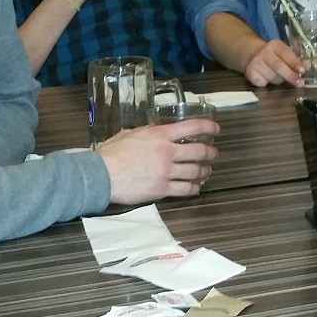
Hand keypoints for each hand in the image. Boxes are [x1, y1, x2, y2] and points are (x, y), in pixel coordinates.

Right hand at [98, 119, 219, 204]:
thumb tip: (157, 132)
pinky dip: (194, 188)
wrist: (100, 175)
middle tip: (214, 154)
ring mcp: (166, 171)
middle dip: (210, 153)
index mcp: (160, 134)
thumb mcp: (131, 133)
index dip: (208, 127)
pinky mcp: (162, 189)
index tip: (216, 129)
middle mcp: (167, 151)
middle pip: (199, 151)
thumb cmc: (111, 152)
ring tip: (207, 171)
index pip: (192, 127)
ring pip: (195, 171)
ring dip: (205, 171)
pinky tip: (197, 187)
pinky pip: (185, 189)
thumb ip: (148, 132)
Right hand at [245, 39, 304, 86]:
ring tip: (279, 76)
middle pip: (278, 66)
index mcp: (276, 45)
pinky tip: (267, 78)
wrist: (252, 54)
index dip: (294, 62)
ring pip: (273, 77)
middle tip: (300, 83)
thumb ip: (297, 60)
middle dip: (290, 75)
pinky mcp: (250, 73)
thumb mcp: (285, 53)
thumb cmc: (275, 56)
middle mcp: (264, 52)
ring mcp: (256, 63)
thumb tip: (311, 66)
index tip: (303, 70)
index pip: (286, 54)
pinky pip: (263, 83)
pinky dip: (268, 83)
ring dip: (280, 80)